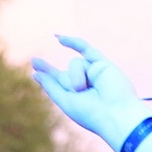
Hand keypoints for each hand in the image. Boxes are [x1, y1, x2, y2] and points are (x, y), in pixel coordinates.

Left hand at [30, 36, 151, 143]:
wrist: (116, 114)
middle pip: (65, 73)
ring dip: (76, 76)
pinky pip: (84, 48)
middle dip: (67, 82)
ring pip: (74, 63)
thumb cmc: (91, 113)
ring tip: (86, 89)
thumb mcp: (66, 101)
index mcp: (76, 95)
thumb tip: (35, 74)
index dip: (46, 71)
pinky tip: (56, 37)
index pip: (58, 79)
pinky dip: (72, 41)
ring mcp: (94, 72)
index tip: (34, 62)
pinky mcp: (102, 63)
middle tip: (80, 92)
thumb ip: (51, 87)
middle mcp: (85, 83)